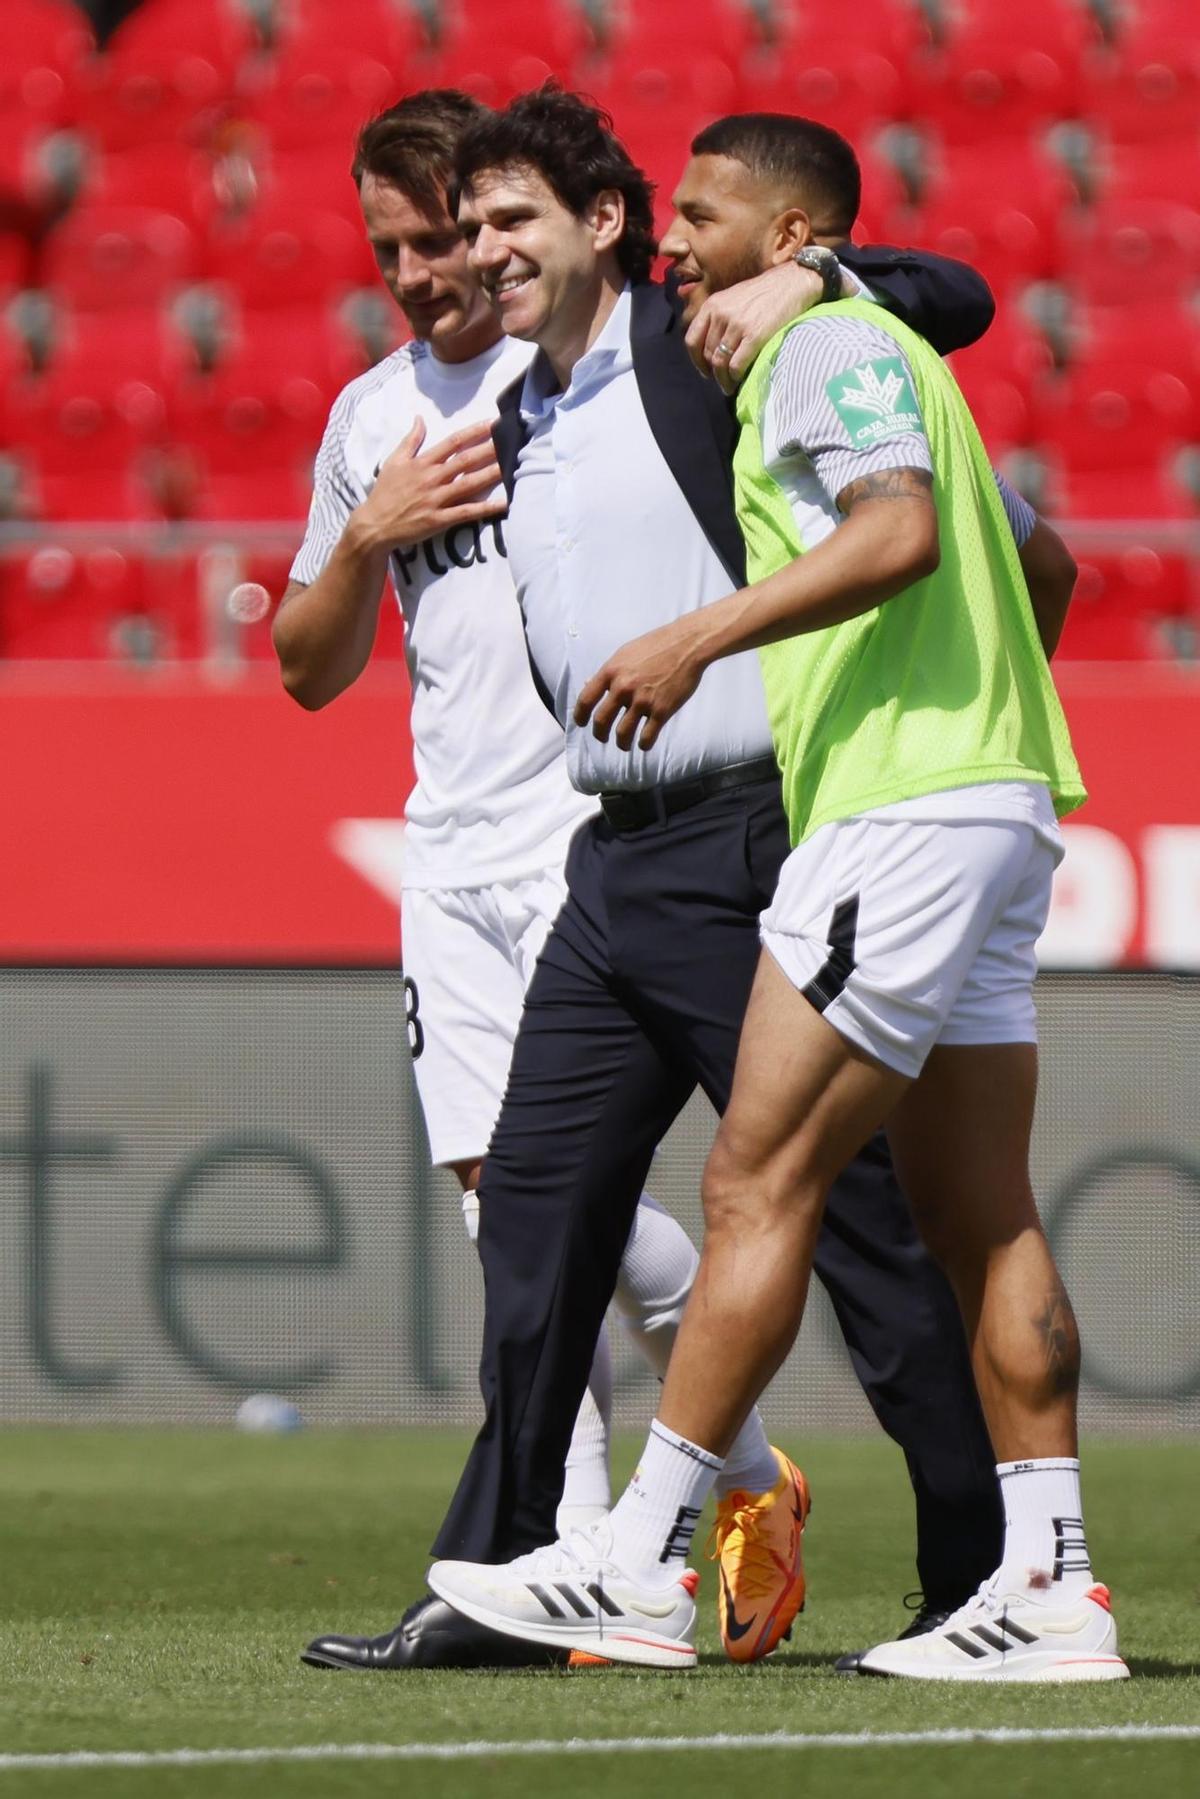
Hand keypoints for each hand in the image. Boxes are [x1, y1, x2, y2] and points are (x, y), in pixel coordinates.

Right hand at [356, 418, 504, 548]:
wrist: (374, 524)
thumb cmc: (385, 492)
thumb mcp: (394, 461)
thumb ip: (411, 440)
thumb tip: (419, 418)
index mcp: (423, 462)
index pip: (453, 442)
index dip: (474, 432)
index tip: (493, 423)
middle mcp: (432, 478)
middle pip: (465, 460)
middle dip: (489, 448)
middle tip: (511, 439)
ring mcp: (436, 499)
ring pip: (469, 483)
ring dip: (492, 474)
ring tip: (512, 465)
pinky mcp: (439, 519)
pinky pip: (466, 512)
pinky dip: (485, 508)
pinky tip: (504, 504)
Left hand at [574, 621, 706, 751]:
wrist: (687, 645)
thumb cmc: (656, 645)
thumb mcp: (625, 653)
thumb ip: (609, 672)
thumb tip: (589, 684)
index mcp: (611, 672)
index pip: (585, 700)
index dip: (580, 716)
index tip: (582, 723)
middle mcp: (623, 688)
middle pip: (601, 722)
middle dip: (600, 734)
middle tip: (603, 737)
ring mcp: (642, 701)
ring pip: (622, 734)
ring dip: (622, 743)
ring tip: (624, 744)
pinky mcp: (662, 711)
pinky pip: (647, 737)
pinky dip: (643, 744)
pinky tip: (644, 743)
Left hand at [686, 261, 825, 394]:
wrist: (792, 282)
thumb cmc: (764, 292)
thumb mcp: (733, 298)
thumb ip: (718, 317)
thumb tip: (712, 346)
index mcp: (712, 305)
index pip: (692, 340)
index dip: (696, 360)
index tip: (705, 370)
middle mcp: (721, 314)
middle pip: (707, 354)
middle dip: (713, 372)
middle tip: (722, 380)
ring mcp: (737, 325)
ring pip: (720, 363)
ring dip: (723, 379)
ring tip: (729, 385)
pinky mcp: (754, 336)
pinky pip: (736, 365)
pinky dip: (736, 377)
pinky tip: (740, 380)